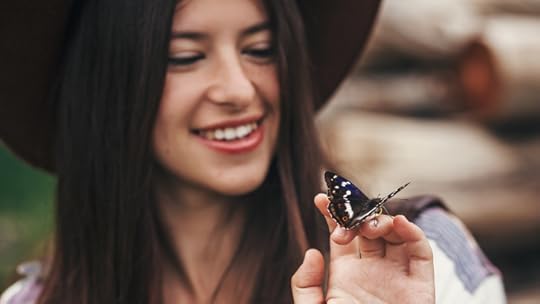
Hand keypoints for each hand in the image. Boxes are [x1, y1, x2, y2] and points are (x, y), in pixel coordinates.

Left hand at [291, 193, 434, 302]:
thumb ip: (305, 286)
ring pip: (395, 235)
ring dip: (384, 220)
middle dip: (358, 214)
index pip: (340, 235)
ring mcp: (396, 276)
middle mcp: (372, 271)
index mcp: (345, 276)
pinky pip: (421, 253)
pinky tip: (398, 223)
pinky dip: (414, 233)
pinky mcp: (420, 287)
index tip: (320, 197)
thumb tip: (313, 251)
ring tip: (370, 223)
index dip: (333, 214)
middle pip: (368, 229)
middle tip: (348, 214)